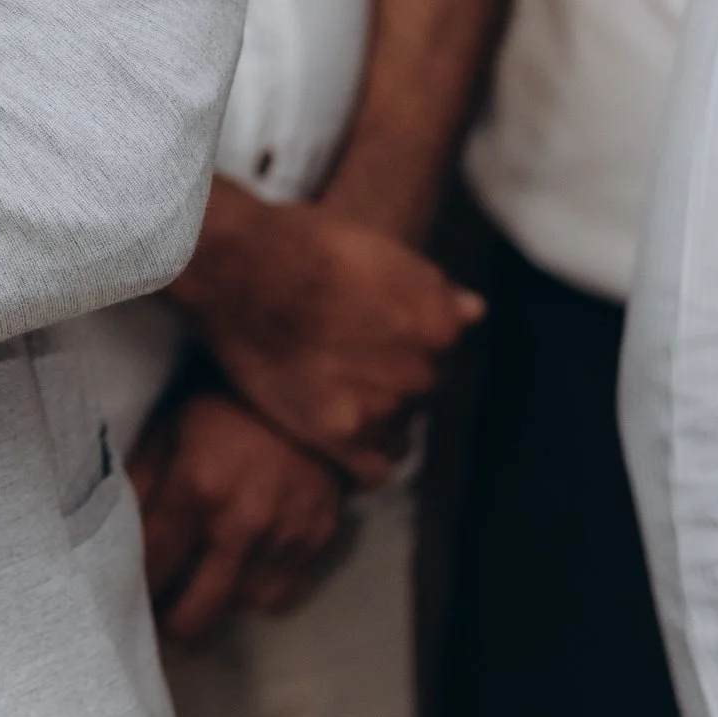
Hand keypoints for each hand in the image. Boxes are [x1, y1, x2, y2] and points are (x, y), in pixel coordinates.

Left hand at [129, 386, 346, 647]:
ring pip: (236, 609)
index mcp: (196, 490)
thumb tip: (107, 528)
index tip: (122, 595)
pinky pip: (278, 595)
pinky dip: (255, 591)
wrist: (311, 390)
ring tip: (201, 582)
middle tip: (159, 609)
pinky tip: (241, 569)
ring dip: (215, 602)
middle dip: (169, 620)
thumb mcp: (170, 427)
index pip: (151, 567)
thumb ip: (139, 479)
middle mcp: (240, 525)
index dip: (131, 588)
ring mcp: (284, 539)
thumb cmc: (226, 405)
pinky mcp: (317, 541)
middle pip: (193, 614)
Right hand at [174, 179, 479, 484]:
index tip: (369, 338)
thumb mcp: (382, 251)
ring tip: (326, 393)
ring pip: (394, 431)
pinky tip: (336, 441)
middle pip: (416, 391)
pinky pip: (371, 471)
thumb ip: (433, 290)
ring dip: (370, 419)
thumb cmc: (305, 245)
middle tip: (340, 362)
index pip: (439, 353)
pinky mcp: (340, 436)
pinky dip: (359, 461)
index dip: (400, 345)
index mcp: (441, 327)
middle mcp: (422, 372)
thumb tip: (475, 311)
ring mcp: (383, 408)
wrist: (242, 268)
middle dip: (386, 382)